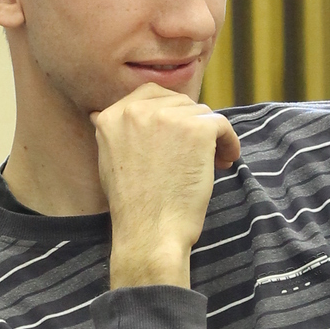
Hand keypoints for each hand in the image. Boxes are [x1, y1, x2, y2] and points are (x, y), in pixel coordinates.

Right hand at [92, 84, 240, 288]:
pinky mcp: (196, 128)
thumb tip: (100, 114)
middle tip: (197, 151)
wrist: (150, 233)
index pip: (149, 94)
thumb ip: (113, 134)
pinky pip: (221, 124)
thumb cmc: (134, 208)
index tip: (179, 136)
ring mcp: (167, 117)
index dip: (169, 113)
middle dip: (190, 123)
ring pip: (200, 113)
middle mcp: (135, 110)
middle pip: (178, 101)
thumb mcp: (107, 162)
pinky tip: (225, 161)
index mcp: (111, 116)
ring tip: (211, 162)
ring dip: (209, 136)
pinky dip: (229, 142)